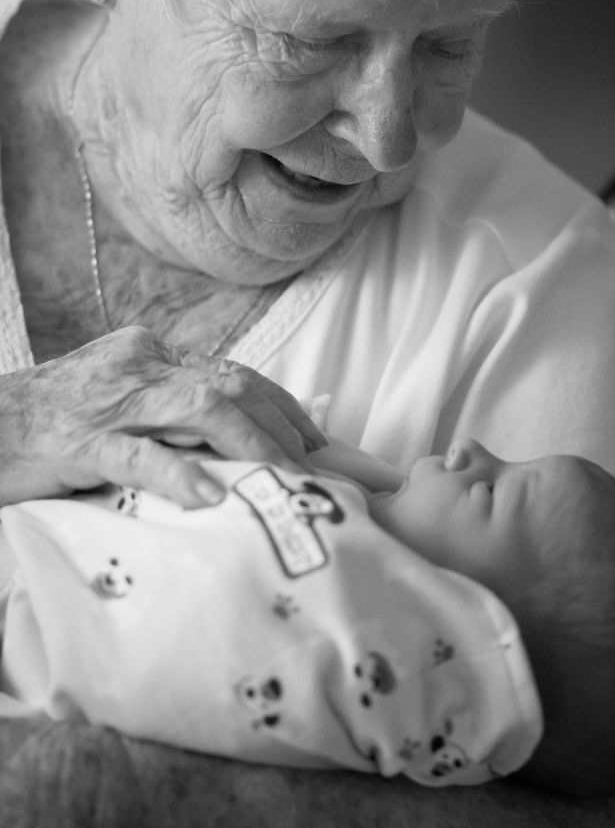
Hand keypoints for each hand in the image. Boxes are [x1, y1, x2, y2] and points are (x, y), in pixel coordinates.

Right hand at [0, 326, 325, 508]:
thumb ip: (170, 417)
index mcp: (151, 356)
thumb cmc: (51, 426)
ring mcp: (110, 401)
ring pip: (200, 408)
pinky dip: (179, 474)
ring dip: (253, 446)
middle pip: (230, 386)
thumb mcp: (118, 407)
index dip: (283, 406)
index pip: (233, 373)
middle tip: (322, 469)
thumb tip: (234, 450)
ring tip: (286, 480)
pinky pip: (137, 455)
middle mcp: (139, 366)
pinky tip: (209, 498)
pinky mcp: (78, 441)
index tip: (321, 441)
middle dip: (284, 428)